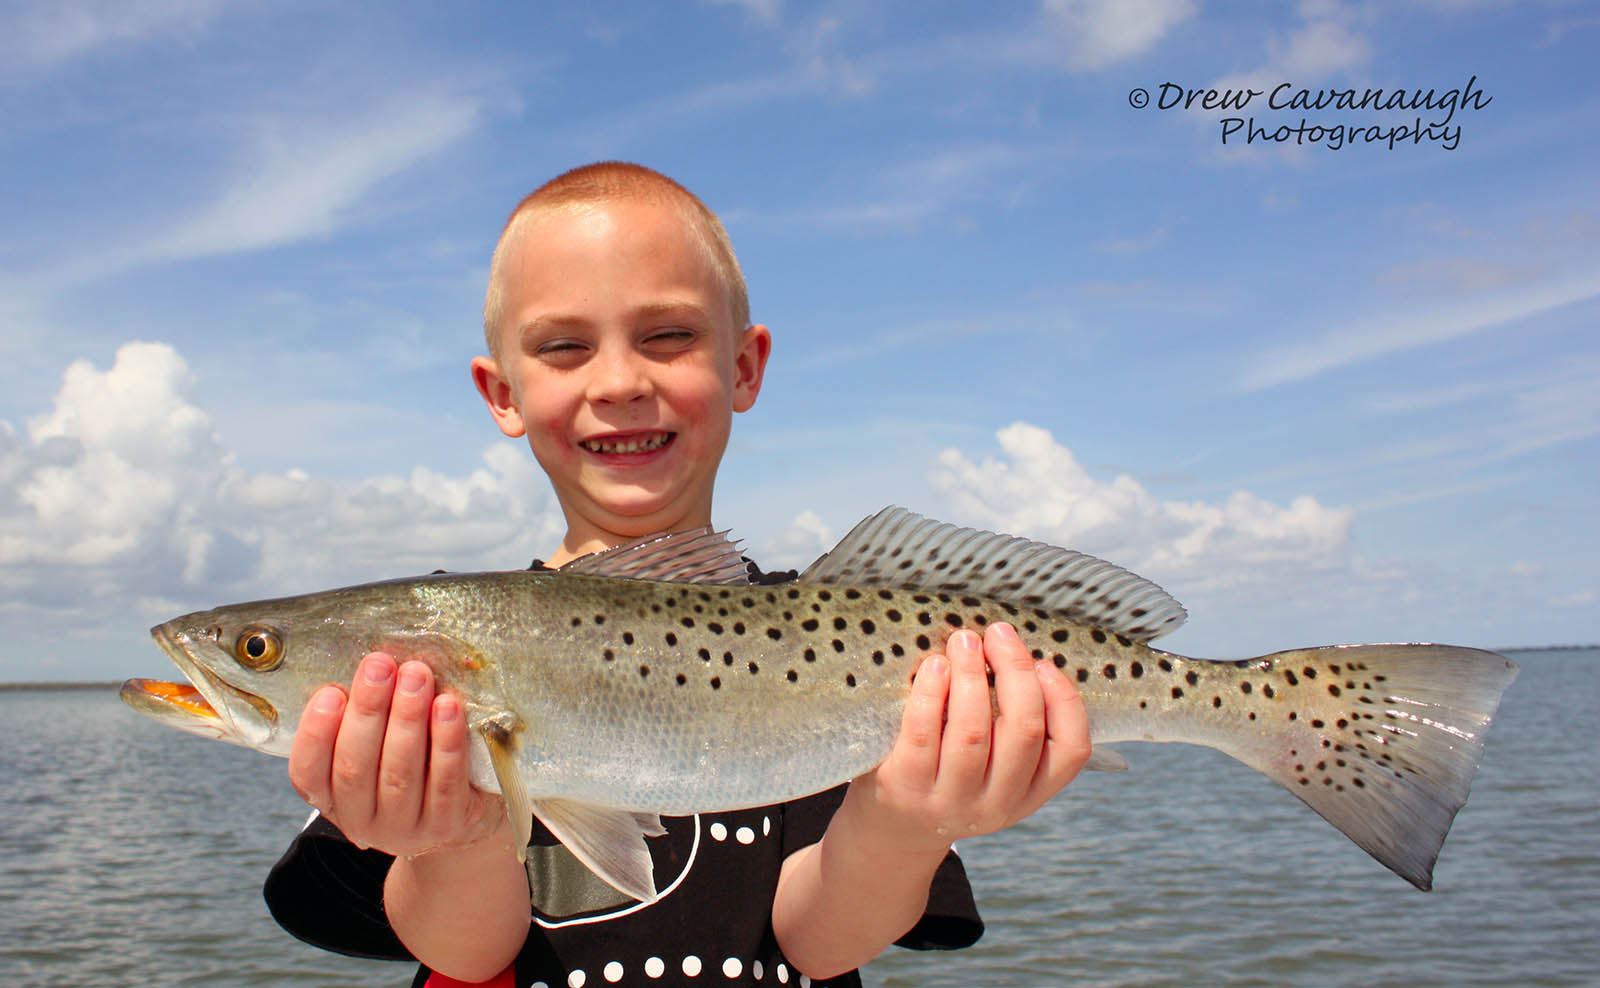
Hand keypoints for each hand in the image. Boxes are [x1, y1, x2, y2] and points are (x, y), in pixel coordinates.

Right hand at [287, 652, 505, 858]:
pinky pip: (445, 781)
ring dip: (407, 718)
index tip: (330, 692)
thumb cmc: (409, 760)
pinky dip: (446, 741)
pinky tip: (448, 706)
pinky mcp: (447, 825)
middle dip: (368, 711)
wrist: (462, 809)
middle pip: (355, 767)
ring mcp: (405, 830)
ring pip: (400, 773)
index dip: (315, 734)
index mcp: (331, 798)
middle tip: (380, 665)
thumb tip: (368, 664)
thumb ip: (363, 715)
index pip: (308, 772)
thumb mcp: (376, 744)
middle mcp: (361, 821)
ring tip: (416, 675)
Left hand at [841, 622, 1090, 855]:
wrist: (892, 829)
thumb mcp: (994, 769)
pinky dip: (932, 692)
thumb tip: (1015, 650)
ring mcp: (950, 800)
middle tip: (998, 634)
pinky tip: (935, 667)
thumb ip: (1011, 725)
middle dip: (1014, 670)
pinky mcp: (906, 788)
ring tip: (964, 641)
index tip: (1044, 663)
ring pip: (973, 730)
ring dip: (971, 674)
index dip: (1064, 700)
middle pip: (1023, 730)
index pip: (1071, 750)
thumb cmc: (948, 776)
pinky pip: (923, 732)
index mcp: (1029, 794)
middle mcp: (997, 804)